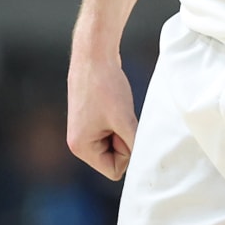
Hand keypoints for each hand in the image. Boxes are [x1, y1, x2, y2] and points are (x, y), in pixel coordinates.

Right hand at [66, 57, 138, 179]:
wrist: (94, 54)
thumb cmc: (106, 85)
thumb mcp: (124, 119)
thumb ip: (134, 144)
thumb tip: (145, 159)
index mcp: (81, 148)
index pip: (114, 170)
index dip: (126, 152)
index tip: (124, 129)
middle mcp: (78, 143)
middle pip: (113, 158)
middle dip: (123, 141)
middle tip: (121, 117)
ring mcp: (83, 130)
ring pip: (114, 144)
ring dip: (122, 129)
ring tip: (118, 109)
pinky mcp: (89, 118)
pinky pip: (111, 131)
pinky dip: (119, 121)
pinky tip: (115, 104)